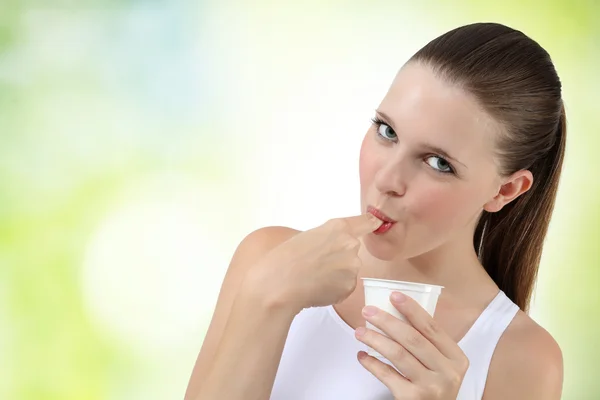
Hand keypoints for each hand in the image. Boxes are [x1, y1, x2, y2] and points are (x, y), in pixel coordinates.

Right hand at [245, 213, 382, 312]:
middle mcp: (350, 244)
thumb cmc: (283, 259)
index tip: (376, 224)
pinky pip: (345, 287)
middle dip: (339, 257)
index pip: (366, 222)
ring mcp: (352, 266)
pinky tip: (317, 288)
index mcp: (338, 227)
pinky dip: (334, 289)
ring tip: (313, 278)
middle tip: (316, 264)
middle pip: (352, 250)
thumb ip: (326, 238)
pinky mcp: (350, 286)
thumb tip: (332, 248)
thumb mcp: (305, 236)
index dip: (371, 224)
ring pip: (348, 270)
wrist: (278, 284)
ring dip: (336, 275)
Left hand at [355, 292, 468, 399]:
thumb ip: (427, 344)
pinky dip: (372, 363)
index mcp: (456, 358)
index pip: (432, 328)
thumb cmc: (434, 386)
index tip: (394, 295)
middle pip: (413, 339)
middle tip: (367, 311)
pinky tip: (362, 356)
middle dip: (387, 321)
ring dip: (375, 339)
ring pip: (398, 354)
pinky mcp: (413, 398)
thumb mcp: (441, 366)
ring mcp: (431, 387)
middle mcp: (447, 373)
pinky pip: (387, 375)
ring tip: (360, 331)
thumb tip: (396, 313)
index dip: (412, 309)